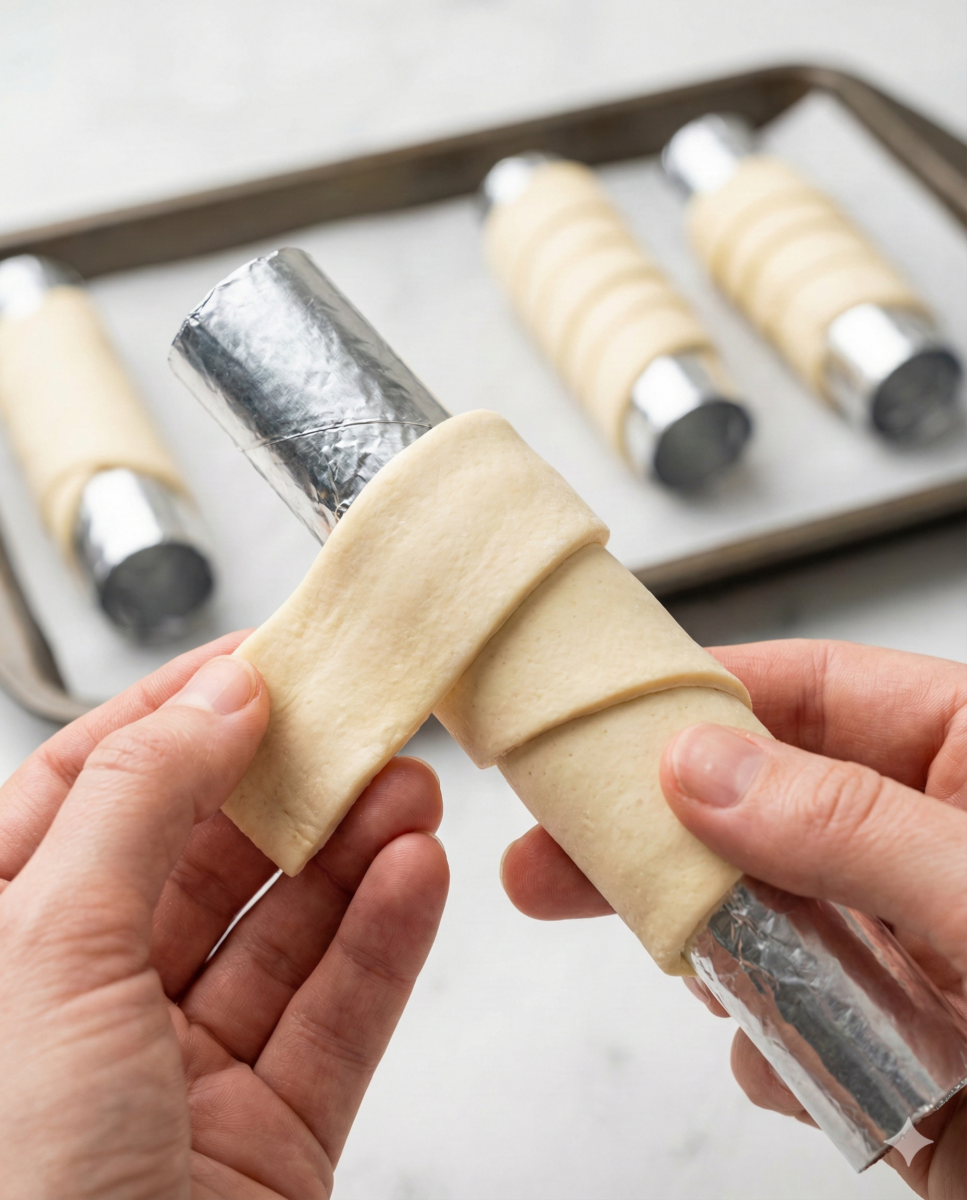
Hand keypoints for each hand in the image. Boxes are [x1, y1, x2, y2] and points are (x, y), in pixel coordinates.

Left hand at [0, 632, 447, 1199]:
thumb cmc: (6, 1187)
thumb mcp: (46, 950)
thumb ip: (139, 804)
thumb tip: (218, 699)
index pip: (86, 790)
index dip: (173, 715)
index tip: (259, 661)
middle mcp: (80, 1009)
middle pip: (200, 858)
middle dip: (286, 785)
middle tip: (363, 719)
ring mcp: (177, 1081)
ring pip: (281, 937)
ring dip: (351, 856)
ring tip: (413, 789)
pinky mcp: (265, 1144)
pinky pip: (333, 1023)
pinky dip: (380, 945)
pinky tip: (415, 878)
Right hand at [500, 639, 966, 1198]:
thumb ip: (846, 825)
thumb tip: (702, 765)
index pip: (807, 692)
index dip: (697, 696)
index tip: (598, 715)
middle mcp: (924, 843)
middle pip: (753, 804)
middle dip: (655, 832)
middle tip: (550, 850)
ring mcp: (901, 944)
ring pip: (754, 914)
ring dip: (713, 946)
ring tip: (693, 970)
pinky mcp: (886, 1042)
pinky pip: (781, 1016)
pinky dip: (762, 1039)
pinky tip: (781, 1056)